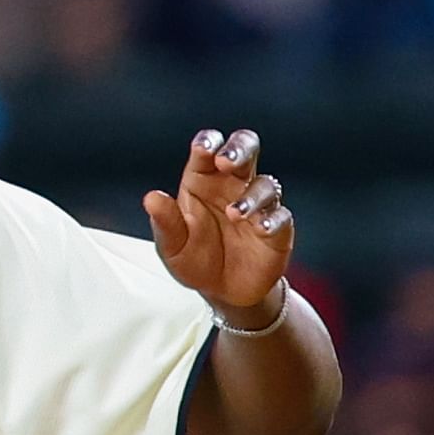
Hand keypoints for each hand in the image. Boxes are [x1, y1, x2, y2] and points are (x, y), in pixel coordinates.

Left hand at [141, 128, 293, 321]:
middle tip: (227, 161)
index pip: (208, 150)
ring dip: (252, 195)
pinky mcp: (277, 229)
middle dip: (239, 149)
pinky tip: (261, 227)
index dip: (209, 142)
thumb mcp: (172, 245)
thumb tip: (151, 198)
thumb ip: (164, 221)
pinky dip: (272, 220)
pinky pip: (281, 217)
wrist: (222, 292)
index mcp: (203, 180)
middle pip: (245, 150)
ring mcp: (258, 205)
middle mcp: (233, 186)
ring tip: (235, 213)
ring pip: (265, 184)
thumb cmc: (195, 259)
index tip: (203, 148)